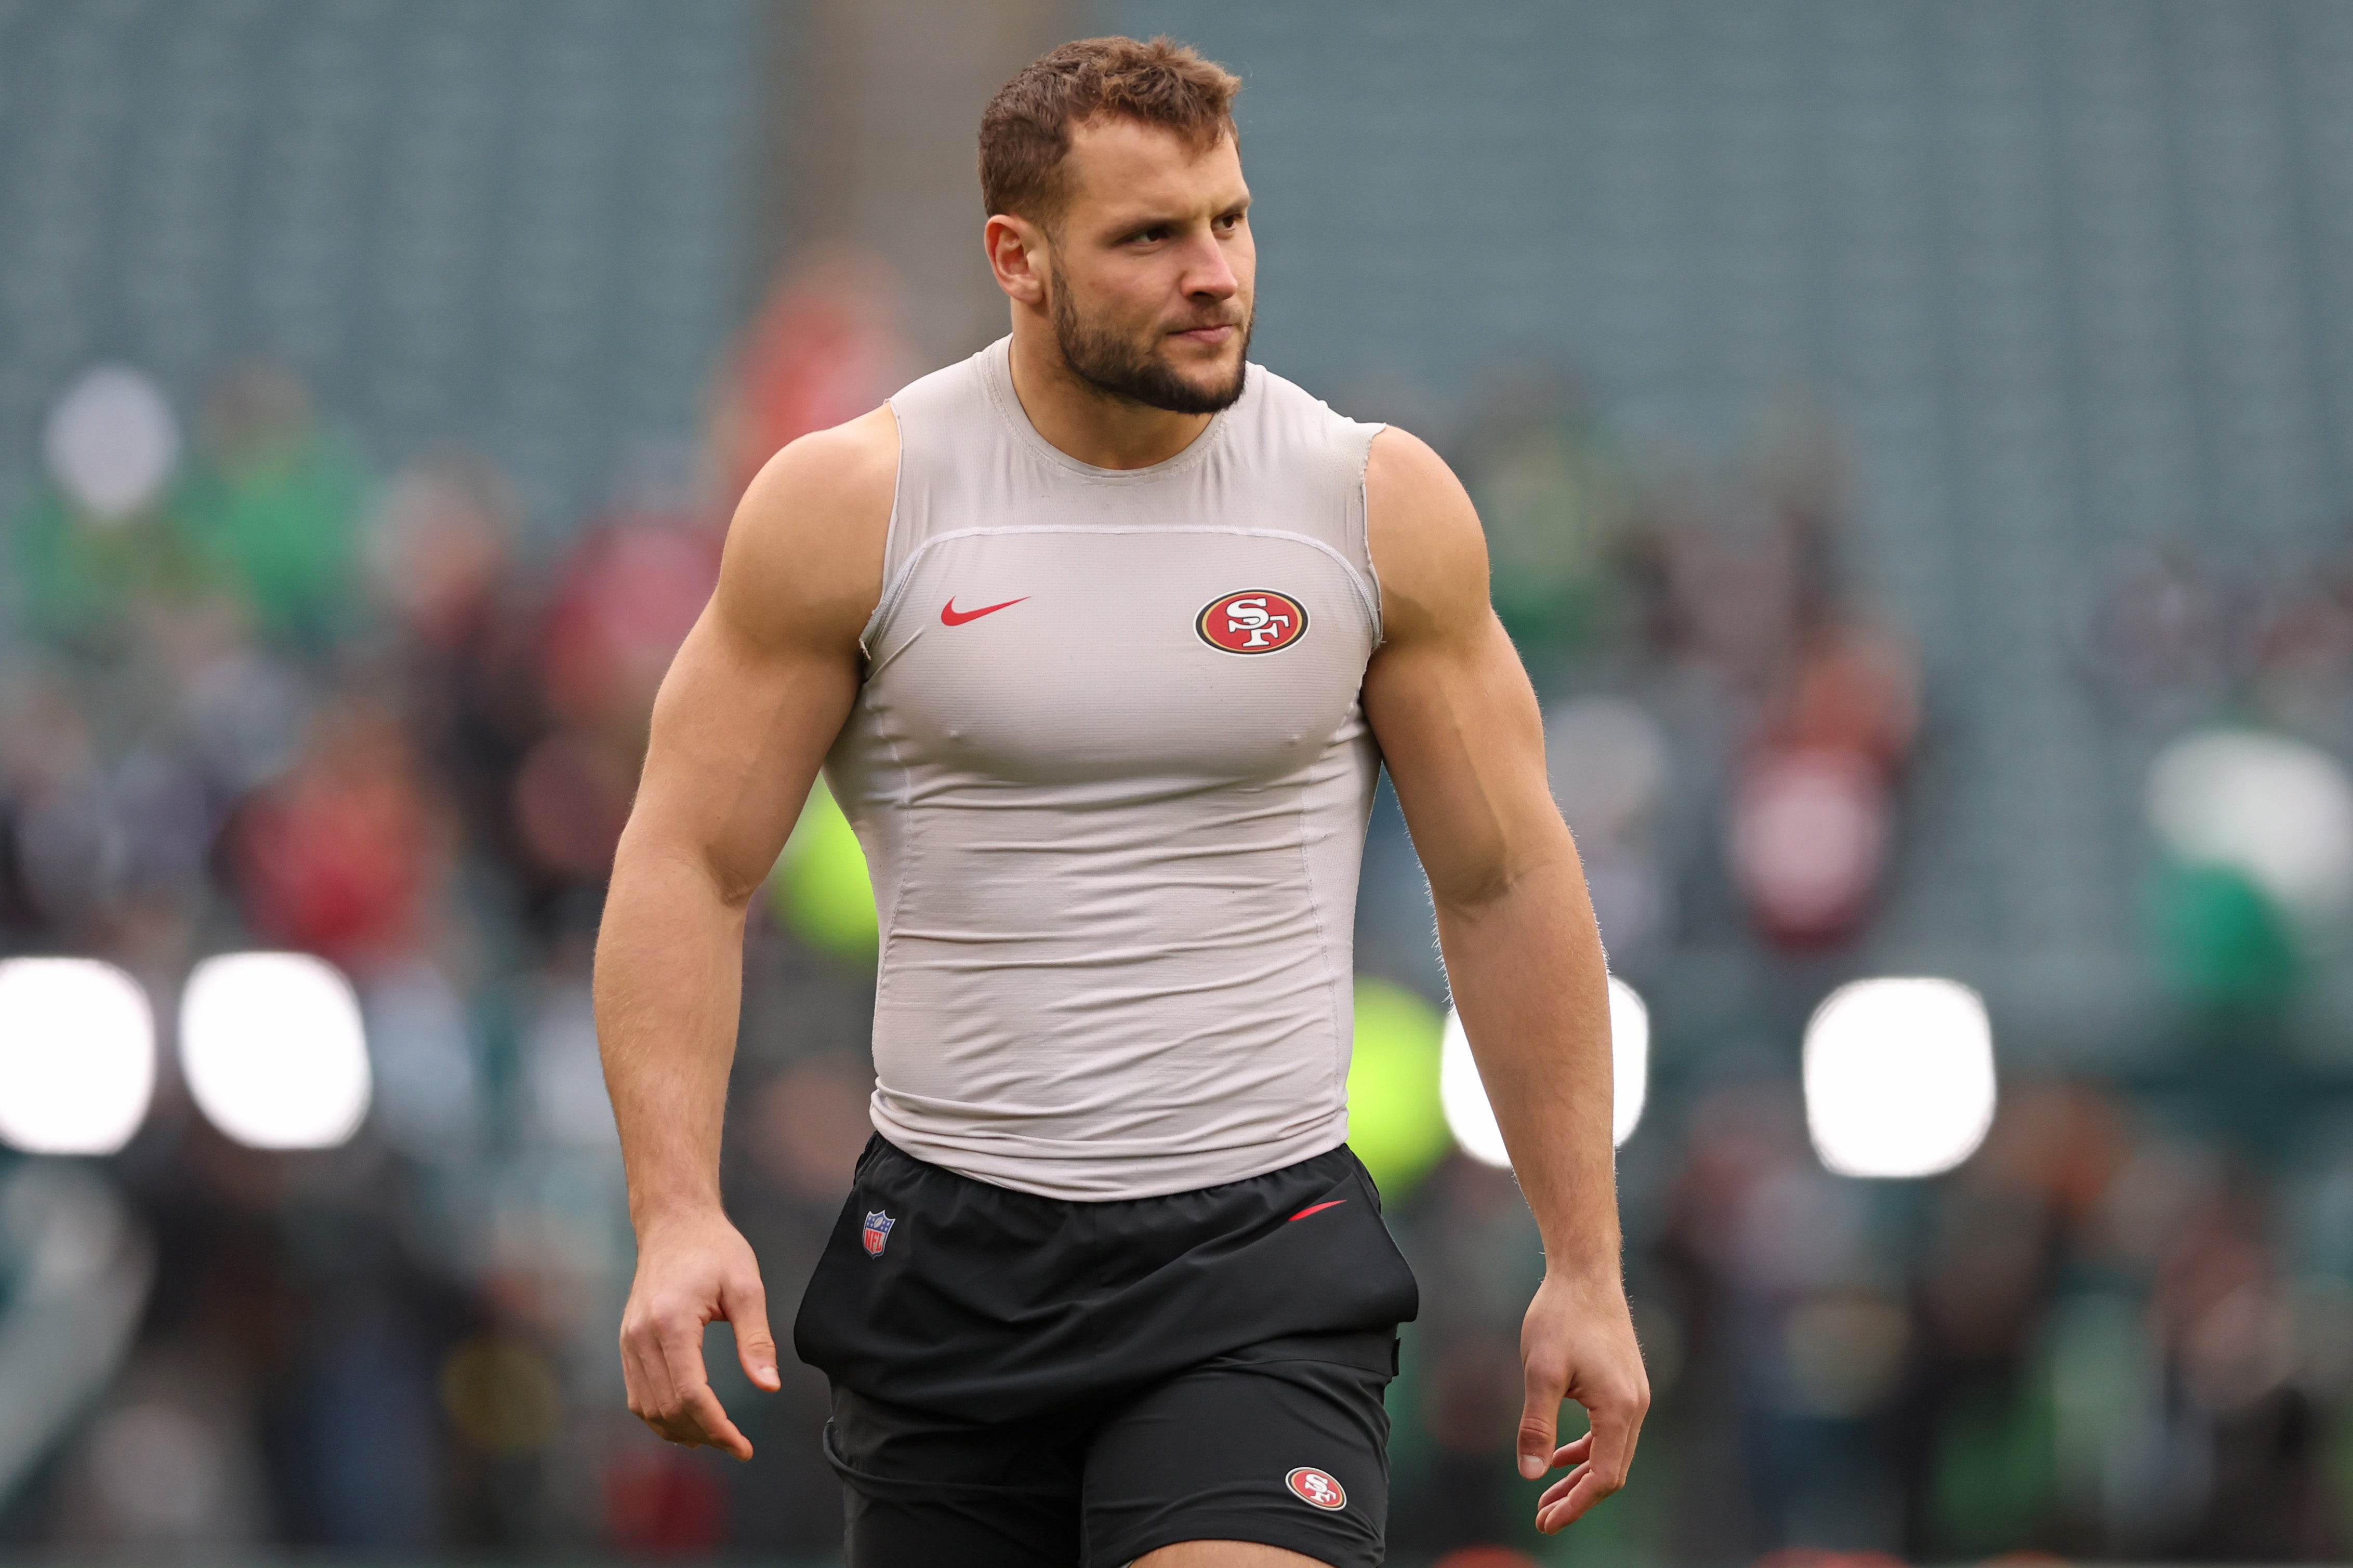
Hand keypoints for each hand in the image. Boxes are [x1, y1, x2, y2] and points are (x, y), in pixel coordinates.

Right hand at [618, 1206, 779, 1459]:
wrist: (674, 1223)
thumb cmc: (715, 1249)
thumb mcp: (747, 1287)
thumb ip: (756, 1339)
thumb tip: (769, 1387)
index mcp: (672, 1323)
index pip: (691, 1394)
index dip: (717, 1428)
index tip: (744, 1447)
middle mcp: (641, 1337)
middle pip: (668, 1408)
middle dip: (704, 1435)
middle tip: (737, 1443)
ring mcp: (629, 1341)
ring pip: (647, 1409)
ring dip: (681, 1431)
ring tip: (716, 1438)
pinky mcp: (627, 1342)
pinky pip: (638, 1395)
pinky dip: (662, 1416)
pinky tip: (689, 1422)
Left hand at [1516, 1267, 1649, 1531]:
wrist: (1584, 1272)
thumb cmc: (1560, 1317)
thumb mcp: (1539, 1372)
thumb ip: (1537, 1425)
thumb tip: (1531, 1473)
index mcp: (1619, 1408)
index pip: (1604, 1476)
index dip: (1575, 1504)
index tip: (1546, 1520)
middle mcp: (1635, 1405)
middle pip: (1610, 1470)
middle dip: (1576, 1497)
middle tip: (1543, 1516)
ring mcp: (1633, 1394)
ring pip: (1610, 1452)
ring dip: (1579, 1475)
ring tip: (1546, 1494)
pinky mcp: (1624, 1384)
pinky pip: (1608, 1431)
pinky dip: (1585, 1449)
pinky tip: (1559, 1457)